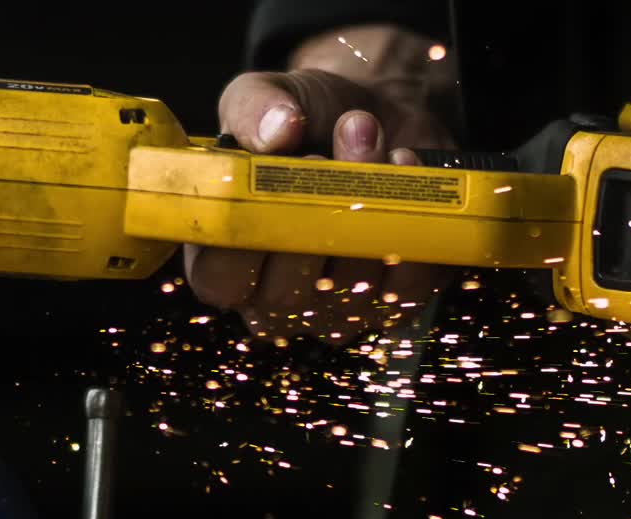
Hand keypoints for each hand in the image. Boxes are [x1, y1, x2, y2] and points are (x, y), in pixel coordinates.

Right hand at [184, 26, 458, 343]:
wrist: (372, 114)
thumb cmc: (302, 119)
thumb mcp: (264, 97)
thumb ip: (254, 109)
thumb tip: (278, 131)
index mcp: (224, 260)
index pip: (219, 283)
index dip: (245, 238)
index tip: (269, 177)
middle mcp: (274, 296)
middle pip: (285, 295)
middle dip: (310, 216)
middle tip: (318, 155)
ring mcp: (334, 310)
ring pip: (348, 288)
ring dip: (362, 205)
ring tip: (364, 138)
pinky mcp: (393, 302)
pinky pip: (404, 289)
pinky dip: (410, 225)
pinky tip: (401, 169)